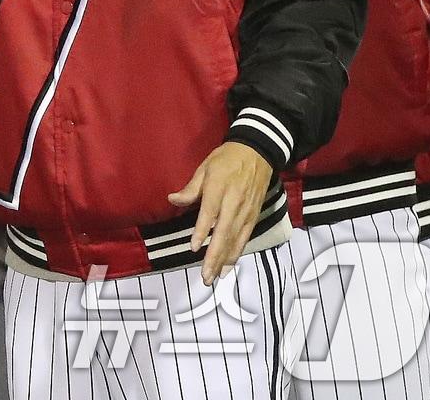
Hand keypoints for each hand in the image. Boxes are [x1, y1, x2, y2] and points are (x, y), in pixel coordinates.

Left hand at [168, 142, 273, 285]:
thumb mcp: (205, 168)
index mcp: (219, 189)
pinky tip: (229, 266)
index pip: (209, 214)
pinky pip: (245, 238)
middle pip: (224, 233)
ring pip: (235, 240)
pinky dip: (237, 253)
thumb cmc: (226, 160)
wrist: (257, 153)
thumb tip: (172, 199)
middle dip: (215, 256)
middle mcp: (234, 203)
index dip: (202, 231)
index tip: (194, 248)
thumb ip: (190, 188)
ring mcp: (246, 212)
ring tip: (214, 277)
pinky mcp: (254, 216)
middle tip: (205, 276)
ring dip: (225, 260)